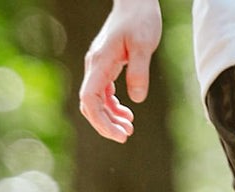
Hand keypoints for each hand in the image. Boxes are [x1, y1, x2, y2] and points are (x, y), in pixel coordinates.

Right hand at [79, 0, 162, 141]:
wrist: (135, 1)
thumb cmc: (140, 18)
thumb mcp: (144, 44)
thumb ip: (139, 72)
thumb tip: (136, 100)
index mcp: (100, 62)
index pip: (90, 100)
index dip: (100, 121)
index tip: (117, 133)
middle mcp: (94, 67)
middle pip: (91, 106)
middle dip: (106, 124)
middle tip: (125, 136)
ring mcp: (98, 69)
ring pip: (97, 102)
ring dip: (110, 118)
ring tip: (128, 129)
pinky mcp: (105, 68)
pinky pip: (104, 94)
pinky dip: (113, 107)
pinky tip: (127, 115)